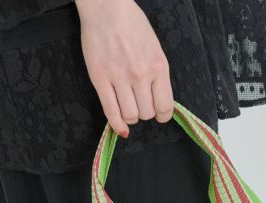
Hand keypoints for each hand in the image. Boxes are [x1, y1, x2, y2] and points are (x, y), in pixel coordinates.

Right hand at [75, 0, 172, 136]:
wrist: (107, 7)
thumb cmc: (133, 25)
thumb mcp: (155, 49)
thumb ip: (158, 76)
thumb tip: (159, 103)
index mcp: (158, 67)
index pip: (165, 108)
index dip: (163, 115)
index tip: (159, 113)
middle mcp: (140, 75)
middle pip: (147, 113)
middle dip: (145, 112)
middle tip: (140, 103)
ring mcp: (119, 78)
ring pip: (131, 116)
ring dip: (131, 117)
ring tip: (128, 106)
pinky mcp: (100, 79)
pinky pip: (111, 112)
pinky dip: (117, 125)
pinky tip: (120, 128)